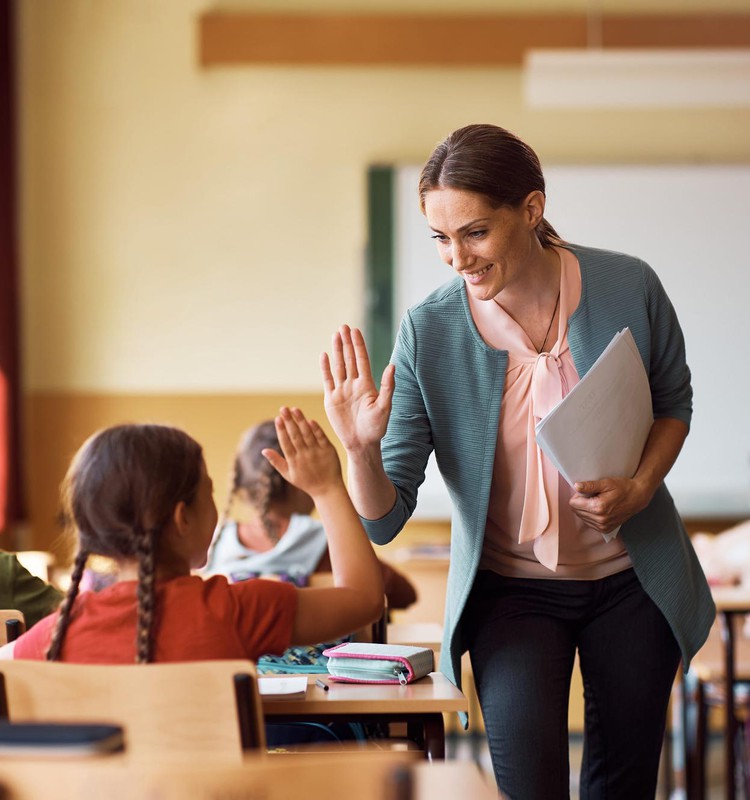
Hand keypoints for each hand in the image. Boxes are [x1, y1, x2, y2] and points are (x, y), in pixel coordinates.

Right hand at [262, 407, 342, 498]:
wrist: (327, 490)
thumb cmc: (306, 482)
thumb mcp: (288, 475)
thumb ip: (276, 461)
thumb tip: (263, 450)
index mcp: (294, 461)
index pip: (286, 443)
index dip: (281, 430)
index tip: (277, 418)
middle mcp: (305, 456)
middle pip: (295, 435)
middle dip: (289, 421)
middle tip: (283, 408)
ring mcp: (317, 452)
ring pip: (307, 434)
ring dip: (301, 421)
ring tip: (295, 409)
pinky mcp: (328, 450)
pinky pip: (321, 437)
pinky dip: (316, 429)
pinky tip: (310, 420)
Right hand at [320, 325, 394, 452]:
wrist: (362, 444)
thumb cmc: (377, 428)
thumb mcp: (385, 407)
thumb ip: (388, 386)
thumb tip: (392, 366)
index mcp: (367, 385)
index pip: (362, 360)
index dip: (358, 345)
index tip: (355, 330)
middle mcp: (354, 385)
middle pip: (349, 359)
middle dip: (347, 343)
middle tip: (343, 326)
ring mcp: (342, 391)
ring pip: (339, 366)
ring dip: (337, 351)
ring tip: (335, 335)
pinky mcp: (331, 399)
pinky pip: (328, 380)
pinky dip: (325, 368)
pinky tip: (324, 355)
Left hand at [569, 477, 649, 533]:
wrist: (638, 497)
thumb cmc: (623, 488)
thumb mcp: (607, 483)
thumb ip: (590, 485)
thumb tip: (576, 486)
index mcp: (598, 508)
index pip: (573, 503)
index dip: (578, 495)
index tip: (587, 491)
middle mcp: (599, 520)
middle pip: (576, 511)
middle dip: (581, 502)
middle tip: (594, 495)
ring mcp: (603, 526)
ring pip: (582, 517)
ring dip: (586, 509)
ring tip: (598, 501)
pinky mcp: (605, 530)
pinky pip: (589, 523)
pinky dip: (591, 515)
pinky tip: (600, 509)